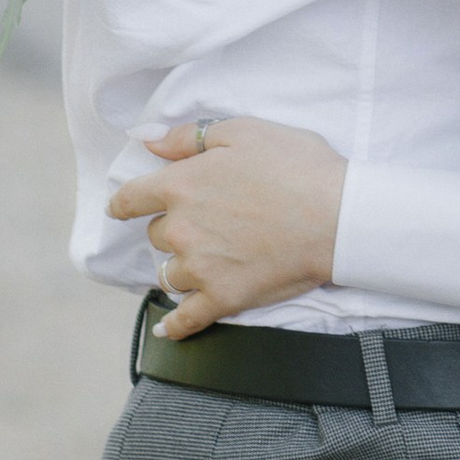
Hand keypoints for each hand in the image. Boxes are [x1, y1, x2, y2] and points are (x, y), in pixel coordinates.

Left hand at [106, 113, 345, 338]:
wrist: (337, 216)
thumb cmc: (295, 166)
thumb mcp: (242, 131)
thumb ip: (187, 137)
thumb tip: (145, 139)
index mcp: (181, 185)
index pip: (130, 198)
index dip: (124, 202)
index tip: (122, 207)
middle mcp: (181, 229)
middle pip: (157, 235)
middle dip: (174, 227)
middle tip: (208, 220)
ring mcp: (200, 268)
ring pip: (168, 273)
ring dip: (181, 266)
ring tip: (206, 260)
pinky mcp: (222, 299)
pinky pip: (184, 320)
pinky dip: (173, 325)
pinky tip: (166, 328)